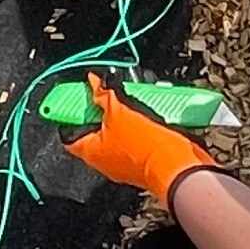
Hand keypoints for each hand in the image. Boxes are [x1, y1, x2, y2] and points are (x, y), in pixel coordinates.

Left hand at [62, 72, 214, 204]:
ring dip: (125, 113)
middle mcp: (107, 159)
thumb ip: (103, 95)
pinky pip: (139, 135)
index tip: (75, 97)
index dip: (69, 114)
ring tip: (131, 97)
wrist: (180, 165)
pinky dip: (142, 121)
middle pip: (97, 128)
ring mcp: (127, 160)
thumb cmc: (146, 147)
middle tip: (106, 91)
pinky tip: (149, 108)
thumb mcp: (118, 111)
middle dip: (102, 108)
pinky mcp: (146, 157)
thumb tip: (94, 83)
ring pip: (120, 130)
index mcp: (92, 152)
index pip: (69, 134)